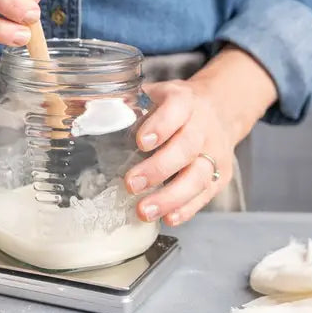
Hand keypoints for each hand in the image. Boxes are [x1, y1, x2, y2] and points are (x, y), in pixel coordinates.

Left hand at [123, 79, 234, 226]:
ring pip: (198, 176)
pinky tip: (168, 218)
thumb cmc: (175, 106)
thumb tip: (90, 117)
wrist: (220, 109)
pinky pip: (205, 194)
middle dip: (158, 169)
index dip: (160, 126)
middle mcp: (203, 126)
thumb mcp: (155, 94)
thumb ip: (128, 105)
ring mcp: (214, 152)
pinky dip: (187, 208)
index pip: (176, 110)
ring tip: (144, 210)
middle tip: (131, 184)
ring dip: (170, 197)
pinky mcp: (222, 174)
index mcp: (184, 101)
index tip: (141, 142)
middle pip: (186, 148)